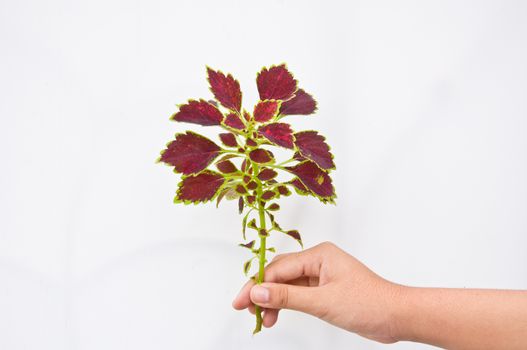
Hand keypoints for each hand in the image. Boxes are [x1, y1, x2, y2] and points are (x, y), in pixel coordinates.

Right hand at [232, 241, 401, 342]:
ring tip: (263, 319)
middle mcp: (318, 260)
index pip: (278, 268)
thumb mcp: (323, 302)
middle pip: (279, 274)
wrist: (397, 316)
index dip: (257, 284)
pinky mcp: (324, 289)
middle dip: (261, 292)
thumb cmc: (369, 303)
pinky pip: (298, 293)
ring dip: (273, 300)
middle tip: (246, 310)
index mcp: (319, 255)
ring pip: (287, 285)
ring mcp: (321, 275)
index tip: (241, 301)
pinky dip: (286, 304)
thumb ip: (288, 297)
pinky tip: (277, 315)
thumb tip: (257, 291)